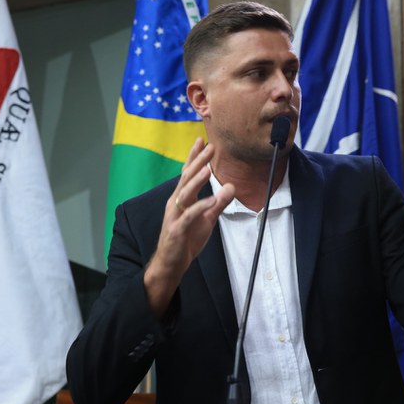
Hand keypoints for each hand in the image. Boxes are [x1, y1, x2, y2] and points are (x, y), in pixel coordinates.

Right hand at [143, 138, 234, 317]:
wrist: (172, 263)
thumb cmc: (187, 239)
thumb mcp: (207, 219)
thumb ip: (219, 203)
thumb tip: (231, 185)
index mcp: (182, 198)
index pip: (187, 173)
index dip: (194, 157)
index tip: (202, 141)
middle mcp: (175, 203)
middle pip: (186, 178)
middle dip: (197, 162)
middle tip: (209, 147)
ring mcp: (175, 216)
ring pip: (184, 194)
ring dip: (196, 181)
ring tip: (208, 168)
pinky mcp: (177, 230)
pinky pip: (189, 216)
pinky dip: (200, 207)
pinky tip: (211, 200)